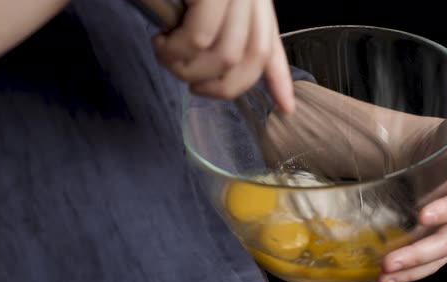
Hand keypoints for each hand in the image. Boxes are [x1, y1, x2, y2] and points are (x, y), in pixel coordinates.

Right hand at [151, 0, 294, 113]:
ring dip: (189, 70)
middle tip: (191, 85)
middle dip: (219, 87)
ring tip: (165, 56)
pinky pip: (198, 39)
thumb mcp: (196, 7)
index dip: (280, 79)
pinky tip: (160, 41)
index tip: (286, 106)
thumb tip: (227, 71)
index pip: (271, 44)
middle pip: (252, 58)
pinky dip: (175, 52)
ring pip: (225, 55)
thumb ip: (220, 33)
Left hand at [376, 104, 446, 281]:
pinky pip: (430, 263)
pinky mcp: (443, 244)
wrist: (433, 157)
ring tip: (384, 276)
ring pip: (439, 256)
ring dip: (412, 269)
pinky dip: (409, 273)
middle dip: (422, 251)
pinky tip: (386, 279)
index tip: (422, 215)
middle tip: (391, 260)